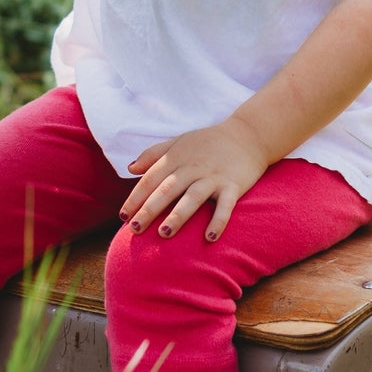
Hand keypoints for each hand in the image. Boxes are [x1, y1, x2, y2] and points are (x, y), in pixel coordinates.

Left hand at [122, 118, 271, 241]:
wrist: (249, 134)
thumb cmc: (208, 142)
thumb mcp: (178, 141)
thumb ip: (153, 154)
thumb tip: (130, 169)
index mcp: (177, 157)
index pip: (151, 179)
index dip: (136, 197)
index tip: (123, 217)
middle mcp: (193, 167)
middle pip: (167, 189)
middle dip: (149, 209)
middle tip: (135, 229)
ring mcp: (214, 177)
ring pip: (193, 197)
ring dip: (179, 215)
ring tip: (164, 233)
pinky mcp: (233, 185)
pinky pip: (226, 205)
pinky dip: (219, 220)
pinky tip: (210, 237)